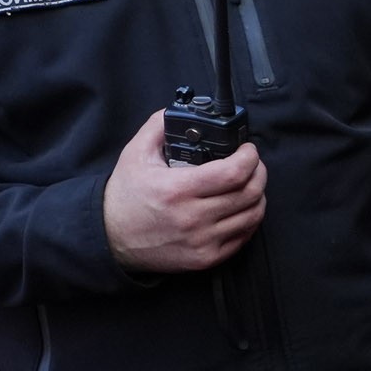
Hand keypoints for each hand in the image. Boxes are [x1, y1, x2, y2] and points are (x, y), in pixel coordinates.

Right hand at [103, 109, 266, 272]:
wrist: (111, 238)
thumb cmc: (125, 196)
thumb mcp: (135, 154)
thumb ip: (158, 127)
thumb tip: (178, 111)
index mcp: (177, 190)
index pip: (234, 173)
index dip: (249, 157)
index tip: (248, 150)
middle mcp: (192, 218)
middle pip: (249, 193)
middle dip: (258, 173)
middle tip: (253, 165)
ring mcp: (201, 241)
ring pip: (252, 216)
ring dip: (258, 196)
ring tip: (250, 185)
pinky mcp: (206, 259)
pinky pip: (243, 237)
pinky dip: (249, 219)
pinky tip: (241, 208)